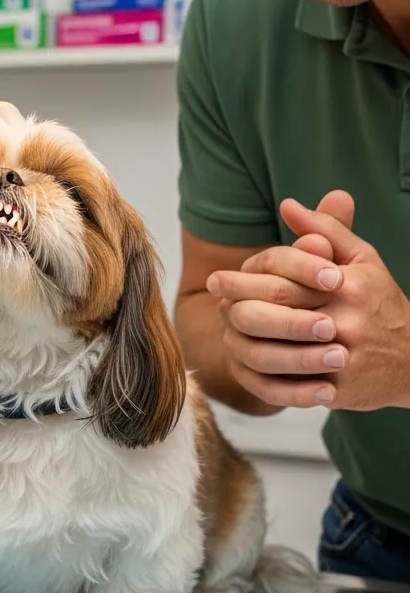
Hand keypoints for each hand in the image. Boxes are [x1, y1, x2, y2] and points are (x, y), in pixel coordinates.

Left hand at [208, 191, 409, 409]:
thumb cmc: (378, 301)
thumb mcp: (361, 258)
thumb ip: (326, 229)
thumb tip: (288, 204)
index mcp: (346, 286)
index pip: (283, 276)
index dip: (245, 276)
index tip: (217, 278)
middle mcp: (343, 321)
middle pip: (274, 311)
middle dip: (236, 303)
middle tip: (213, 298)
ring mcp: (339, 358)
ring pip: (273, 351)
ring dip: (242, 339)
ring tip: (225, 327)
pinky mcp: (335, 388)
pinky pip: (285, 385)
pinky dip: (261, 373)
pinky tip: (244, 359)